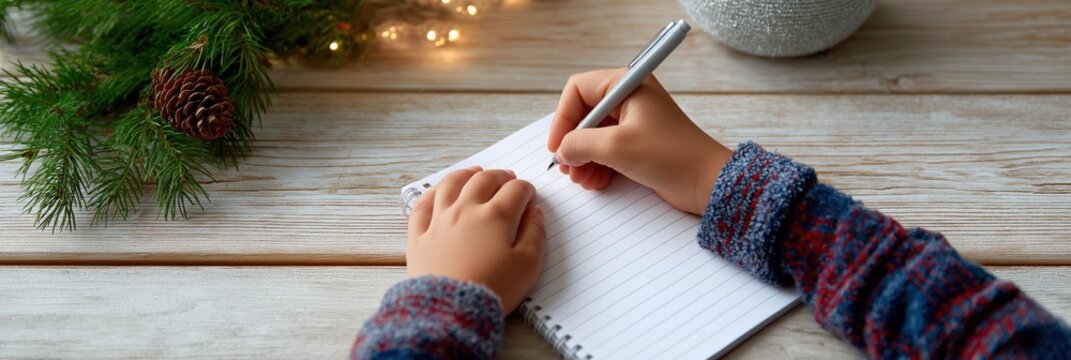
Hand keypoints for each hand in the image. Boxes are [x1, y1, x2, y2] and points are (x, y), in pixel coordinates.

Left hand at [406, 166, 546, 312]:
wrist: (451, 309)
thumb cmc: (493, 288)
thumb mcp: (528, 265)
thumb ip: (535, 233)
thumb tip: (535, 212)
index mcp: (496, 216)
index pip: (515, 190)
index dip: (526, 190)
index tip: (530, 196)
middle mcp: (466, 210)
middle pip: (484, 180)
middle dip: (500, 176)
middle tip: (508, 179)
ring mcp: (439, 220)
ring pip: (451, 184)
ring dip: (466, 174)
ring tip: (475, 173)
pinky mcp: (419, 235)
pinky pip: (422, 205)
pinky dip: (432, 192)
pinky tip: (438, 190)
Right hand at [548, 68, 733, 214]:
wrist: (707, 182)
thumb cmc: (672, 155)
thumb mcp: (617, 147)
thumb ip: (580, 144)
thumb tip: (561, 150)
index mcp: (627, 85)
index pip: (578, 90)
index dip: (563, 118)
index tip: (558, 145)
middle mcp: (629, 99)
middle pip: (583, 115)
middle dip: (573, 144)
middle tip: (569, 167)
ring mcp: (633, 122)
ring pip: (592, 136)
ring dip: (583, 158)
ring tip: (584, 178)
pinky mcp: (638, 144)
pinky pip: (605, 151)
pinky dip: (597, 166)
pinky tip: (598, 181)